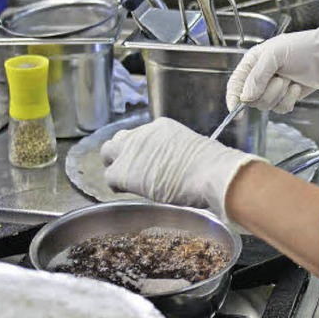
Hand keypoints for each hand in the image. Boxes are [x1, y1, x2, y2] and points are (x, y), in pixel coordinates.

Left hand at [101, 117, 265, 220]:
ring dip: (114, 165)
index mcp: (161, 126)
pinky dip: (116, 185)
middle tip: (130, 168)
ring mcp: (131, 150)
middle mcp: (143, 133)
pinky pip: (109, 177)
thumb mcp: (192, 148)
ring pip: (108, 153)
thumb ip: (177, 151)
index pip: (142, 135)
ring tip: (124, 180)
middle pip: (120, 139)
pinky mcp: (123, 170)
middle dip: (122, 152)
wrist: (209, 173)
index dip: (143, 150)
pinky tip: (125, 191)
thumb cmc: (210, 165)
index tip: (149, 161)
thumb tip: (179, 164)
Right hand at [226, 22, 318, 113]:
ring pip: (266, 105)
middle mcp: (260, 76)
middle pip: (250, 99)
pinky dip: (289, 100)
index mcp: (252, 62)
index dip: (233, 97)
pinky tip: (297, 87)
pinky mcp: (286, 98)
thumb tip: (245, 98)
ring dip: (280, 94)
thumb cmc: (302, 48)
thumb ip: (257, 76)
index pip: (235, 83)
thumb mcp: (275, 55)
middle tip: (279, 79)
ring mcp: (273, 88)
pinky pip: (280, 109)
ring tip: (290, 79)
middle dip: (266, 92)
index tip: (235, 109)